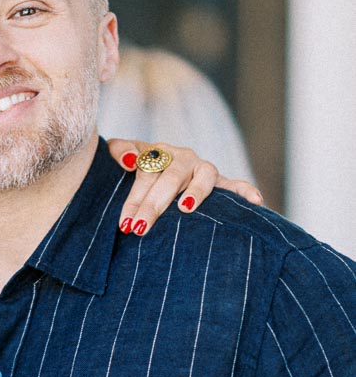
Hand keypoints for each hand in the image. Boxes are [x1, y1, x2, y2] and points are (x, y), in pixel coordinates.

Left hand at [107, 138, 263, 236]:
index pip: (146, 174)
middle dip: (154, 204)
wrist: (159, 162)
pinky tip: (256, 202)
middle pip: (170, 179)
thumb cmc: (140, 166)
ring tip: (185, 208)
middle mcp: (183, 158)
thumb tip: (128, 160)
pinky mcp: (220, 182)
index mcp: (160, 151)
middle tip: (141, 226)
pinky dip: (245, 191)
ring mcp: (203, 170)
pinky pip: (235, 185)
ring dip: (196, 193)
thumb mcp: (126, 154)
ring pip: (203, 178)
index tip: (125, 223)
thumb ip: (120, 150)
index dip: (134, 199)